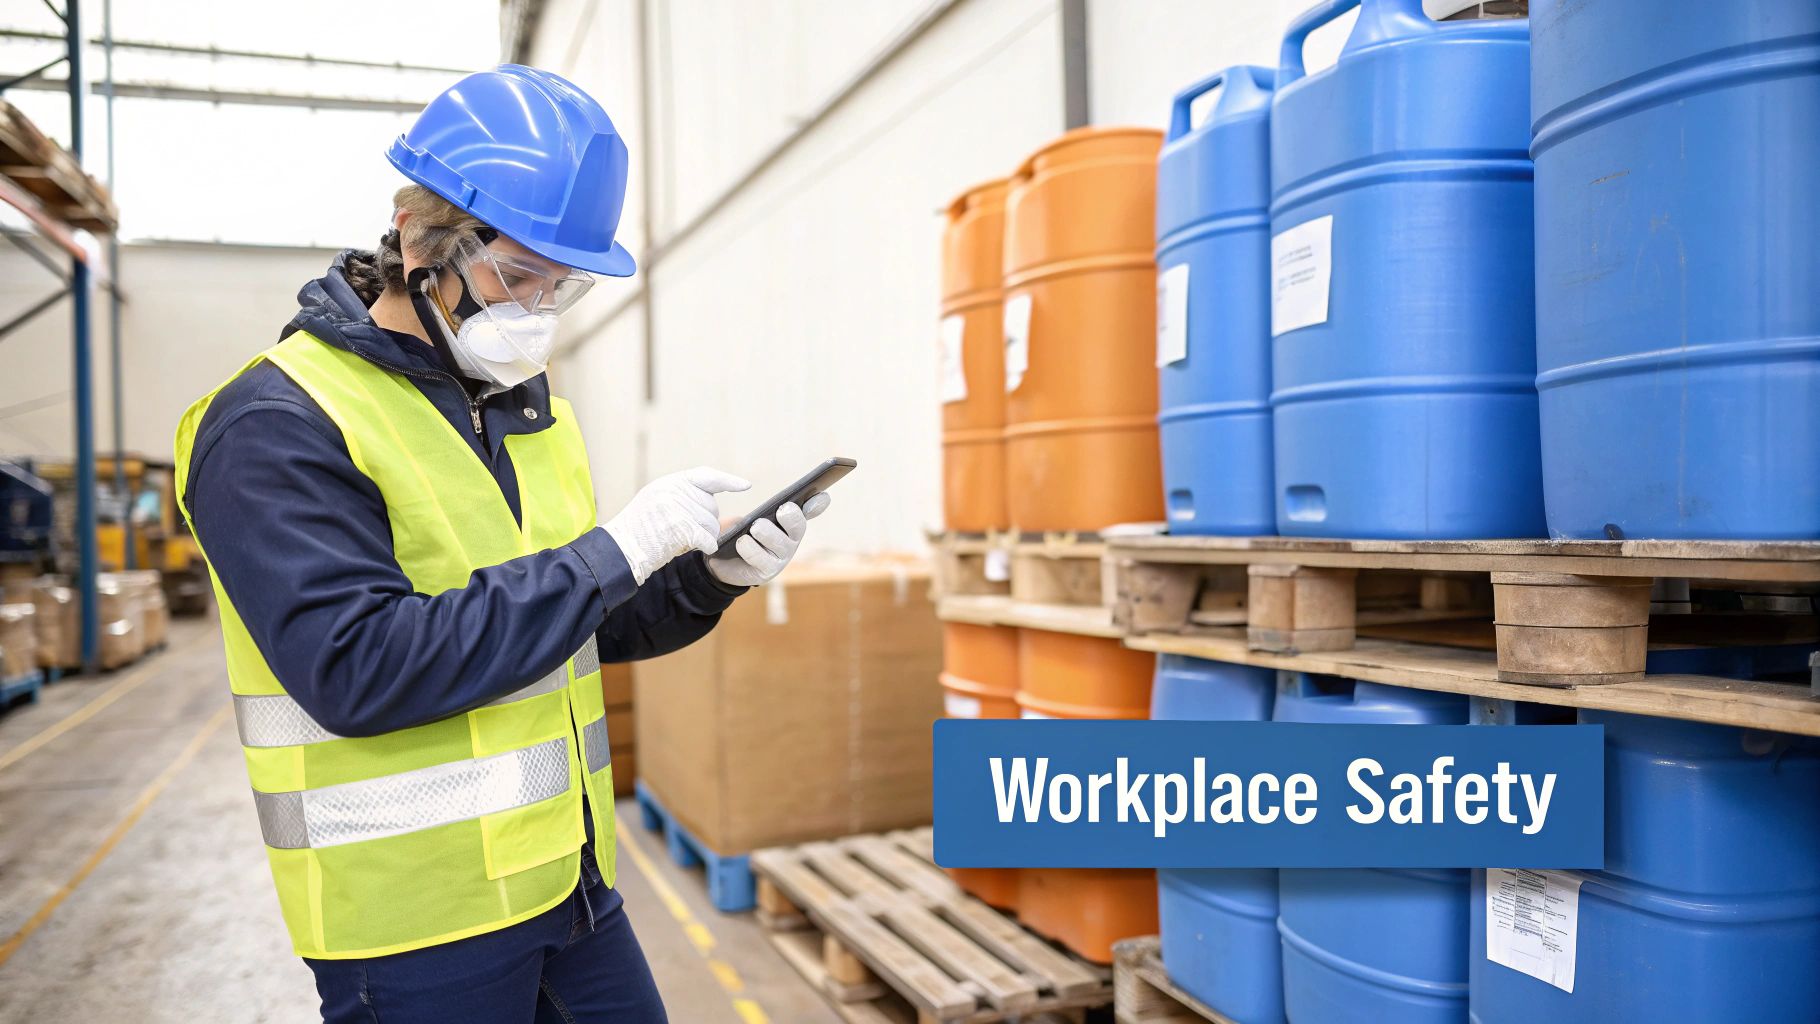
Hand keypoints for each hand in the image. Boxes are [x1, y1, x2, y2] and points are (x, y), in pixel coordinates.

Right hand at [604, 467, 750, 583]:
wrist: (619, 552)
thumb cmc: (639, 533)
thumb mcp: (656, 503)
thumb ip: (681, 497)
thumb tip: (711, 501)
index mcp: (668, 483)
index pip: (705, 476)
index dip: (727, 481)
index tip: (745, 485)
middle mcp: (673, 491)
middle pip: (711, 506)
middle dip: (704, 523)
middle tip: (680, 532)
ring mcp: (676, 508)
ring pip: (712, 524)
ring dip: (702, 537)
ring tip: (678, 540)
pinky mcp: (680, 527)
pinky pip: (708, 538)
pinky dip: (706, 546)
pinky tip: (696, 548)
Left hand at [707, 494, 830, 587]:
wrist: (721, 559)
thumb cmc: (740, 532)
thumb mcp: (750, 515)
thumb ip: (766, 506)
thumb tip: (762, 494)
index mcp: (789, 522)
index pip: (809, 510)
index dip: (817, 504)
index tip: (822, 493)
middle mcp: (791, 540)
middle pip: (798, 527)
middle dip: (791, 517)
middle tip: (781, 510)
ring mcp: (781, 558)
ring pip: (781, 544)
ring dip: (768, 533)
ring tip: (755, 527)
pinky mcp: (767, 572)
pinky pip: (761, 559)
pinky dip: (750, 548)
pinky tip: (741, 541)